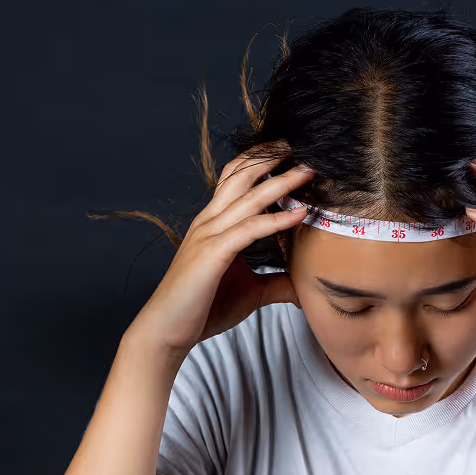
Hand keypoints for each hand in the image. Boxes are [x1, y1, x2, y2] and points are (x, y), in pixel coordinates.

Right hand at [127, 149, 312, 359]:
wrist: (166, 330)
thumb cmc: (201, 308)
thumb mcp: (250, 293)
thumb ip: (275, 284)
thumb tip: (302, 287)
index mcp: (213, 224)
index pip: (235, 180)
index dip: (260, 162)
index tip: (290, 152)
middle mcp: (209, 222)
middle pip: (240, 176)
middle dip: (271, 157)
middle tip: (300, 143)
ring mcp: (209, 235)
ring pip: (249, 198)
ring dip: (282, 182)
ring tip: (309, 170)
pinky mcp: (213, 253)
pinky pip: (250, 229)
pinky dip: (277, 220)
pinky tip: (300, 214)